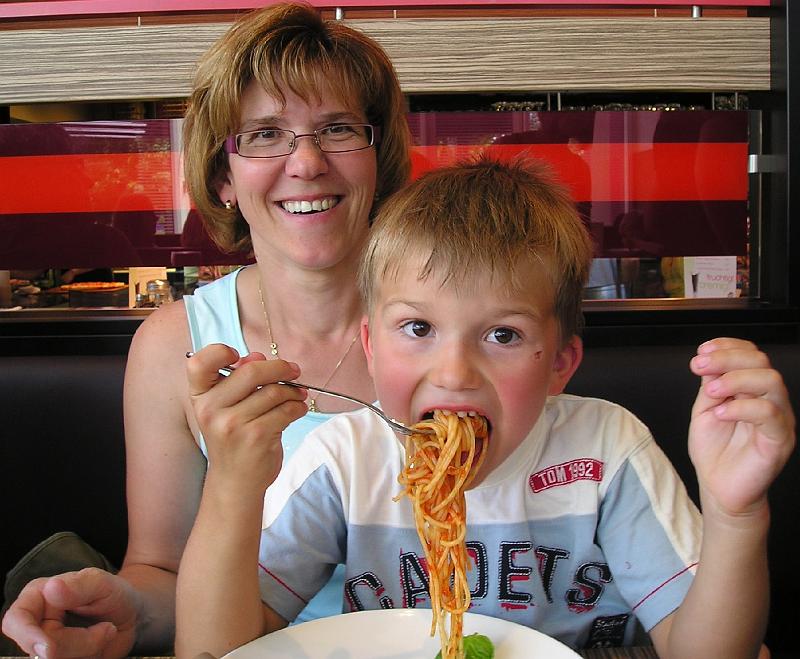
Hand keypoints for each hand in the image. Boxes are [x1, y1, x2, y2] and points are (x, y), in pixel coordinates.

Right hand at [1, 568, 138, 658]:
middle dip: (79, 642)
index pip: (15, 620)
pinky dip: (90, 657)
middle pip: (41, 649)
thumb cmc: (114, 593)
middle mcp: (37, 624)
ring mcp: (48, 646)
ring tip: (106, 632)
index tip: (49, 647)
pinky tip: (101, 644)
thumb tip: (51, 587)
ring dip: (88, 650)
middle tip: (107, 629)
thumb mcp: (103, 583)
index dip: (27, 635)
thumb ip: (79, 585)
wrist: (132, 615)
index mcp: (38, 596)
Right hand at [186, 343, 307, 491]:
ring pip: (274, 392)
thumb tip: (258, 358)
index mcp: (199, 397)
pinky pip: (286, 410)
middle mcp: (211, 410)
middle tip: (294, 370)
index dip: (219, 352)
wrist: (235, 481)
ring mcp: (233, 424)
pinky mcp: (257, 436)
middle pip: (251, 372)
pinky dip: (298, 407)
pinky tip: (297, 409)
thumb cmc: (233, 438)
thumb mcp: (225, 408)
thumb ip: (238, 381)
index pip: (198, 364)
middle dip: (279, 368)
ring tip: (298, 394)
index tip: (240, 356)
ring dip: (293, 391)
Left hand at [688, 338, 794, 516]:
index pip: (750, 354)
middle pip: (761, 361)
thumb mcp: (705, 409)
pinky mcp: (779, 439)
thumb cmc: (714, 449)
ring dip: (735, 378)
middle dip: (726, 357)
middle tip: (699, 366)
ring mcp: (778, 418)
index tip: (702, 351)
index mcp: (751, 389)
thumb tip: (708, 360)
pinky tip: (721, 413)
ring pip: (771, 381)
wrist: (718, 486)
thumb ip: (710, 385)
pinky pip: (769, 413)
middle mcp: (769, 399)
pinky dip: (741, 407)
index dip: (727, 346)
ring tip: (710, 390)